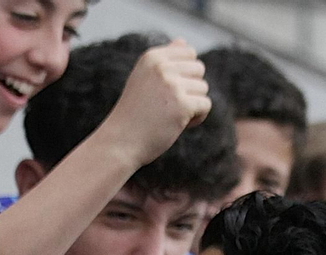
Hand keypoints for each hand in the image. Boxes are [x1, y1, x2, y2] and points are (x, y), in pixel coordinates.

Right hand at [100, 41, 211, 165]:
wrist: (120, 142)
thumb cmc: (134, 113)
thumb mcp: (144, 79)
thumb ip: (164, 60)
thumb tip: (183, 42)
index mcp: (152, 57)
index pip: (189, 52)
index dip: (186, 73)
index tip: (169, 90)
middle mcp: (162, 67)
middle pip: (199, 69)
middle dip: (191, 88)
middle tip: (171, 105)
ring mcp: (172, 85)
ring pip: (203, 88)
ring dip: (193, 104)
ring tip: (172, 116)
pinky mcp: (182, 105)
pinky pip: (205, 105)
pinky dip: (197, 118)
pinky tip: (179, 125)